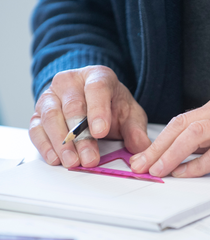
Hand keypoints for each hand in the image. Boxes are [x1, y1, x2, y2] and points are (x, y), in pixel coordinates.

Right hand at [29, 66, 150, 167]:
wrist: (92, 99)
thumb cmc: (111, 105)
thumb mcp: (130, 114)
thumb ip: (136, 130)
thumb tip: (142, 149)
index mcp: (97, 77)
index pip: (96, 89)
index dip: (98, 111)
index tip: (101, 132)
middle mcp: (71, 83)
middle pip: (73, 106)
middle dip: (81, 136)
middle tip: (89, 158)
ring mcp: (52, 96)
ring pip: (51, 117)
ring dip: (62, 143)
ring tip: (73, 162)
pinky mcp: (39, 113)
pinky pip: (37, 128)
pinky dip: (44, 144)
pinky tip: (55, 158)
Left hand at [130, 91, 209, 177]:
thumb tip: (184, 154)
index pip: (182, 121)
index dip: (159, 140)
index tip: (143, 158)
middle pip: (182, 126)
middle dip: (156, 148)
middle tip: (139, 166)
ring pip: (196, 135)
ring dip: (171, 154)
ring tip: (155, 171)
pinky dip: (199, 164)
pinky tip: (186, 174)